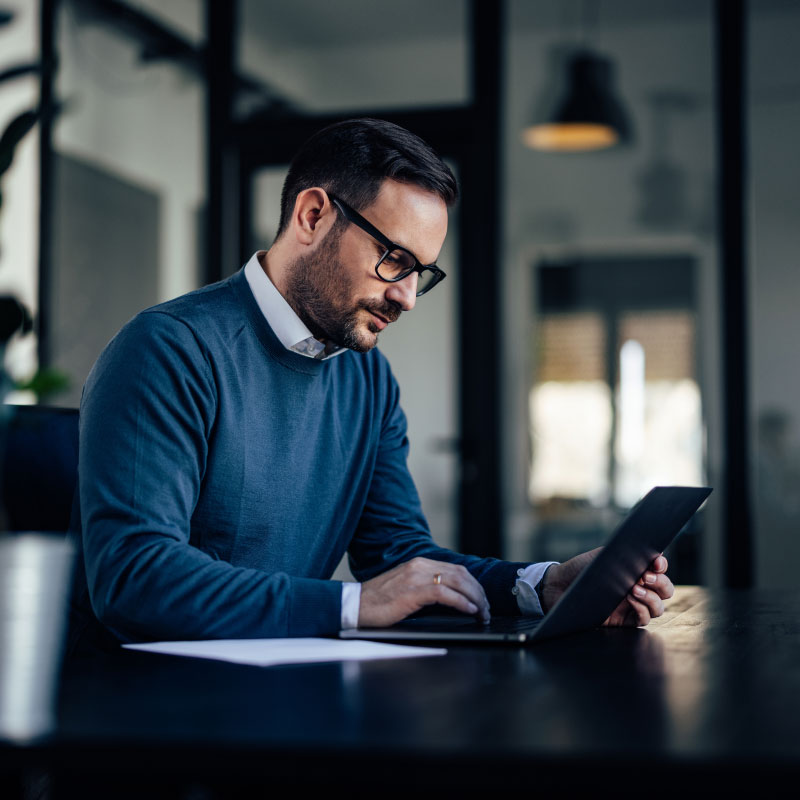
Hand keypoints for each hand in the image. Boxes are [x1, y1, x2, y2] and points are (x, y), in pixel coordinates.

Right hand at [359, 557, 490, 626]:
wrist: (355, 604)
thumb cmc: (378, 602)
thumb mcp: (406, 589)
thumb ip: (426, 588)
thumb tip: (451, 600)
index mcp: (419, 564)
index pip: (456, 570)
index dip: (473, 585)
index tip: (482, 600)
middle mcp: (419, 566)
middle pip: (461, 574)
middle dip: (479, 592)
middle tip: (486, 610)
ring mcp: (416, 577)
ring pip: (457, 581)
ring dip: (475, 598)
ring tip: (482, 613)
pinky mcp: (412, 592)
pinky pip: (444, 593)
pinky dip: (461, 602)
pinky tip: (469, 611)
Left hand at [540, 548, 673, 627]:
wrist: (560, 586)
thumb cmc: (582, 569)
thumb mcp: (602, 556)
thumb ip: (624, 553)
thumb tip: (647, 553)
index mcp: (635, 571)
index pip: (658, 569)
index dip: (661, 565)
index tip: (656, 563)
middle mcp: (638, 588)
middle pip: (665, 590)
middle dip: (661, 583)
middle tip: (647, 577)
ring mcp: (632, 605)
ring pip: (658, 606)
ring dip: (651, 597)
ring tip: (633, 589)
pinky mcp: (624, 621)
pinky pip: (643, 619)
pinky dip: (641, 609)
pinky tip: (630, 600)